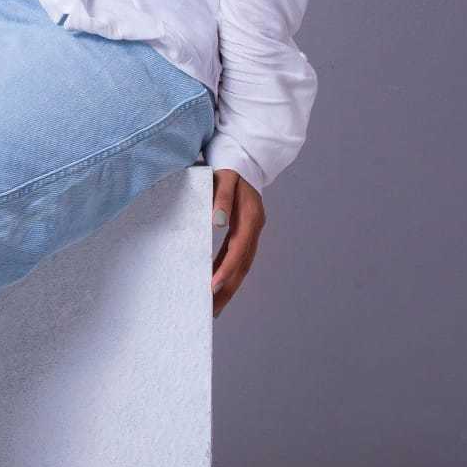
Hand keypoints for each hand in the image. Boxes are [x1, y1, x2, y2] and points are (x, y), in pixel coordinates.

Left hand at [211, 169, 264, 316]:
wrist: (244, 155)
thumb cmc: (229, 165)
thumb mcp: (224, 176)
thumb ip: (222, 198)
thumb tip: (218, 223)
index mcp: (250, 217)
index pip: (238, 251)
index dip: (226, 270)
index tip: (212, 288)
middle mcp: (254, 227)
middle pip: (243, 265)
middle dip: (228, 289)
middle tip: (211, 311)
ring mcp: (252, 230)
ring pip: (242, 265)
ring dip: (229, 286)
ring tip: (213, 306)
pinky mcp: (245, 230)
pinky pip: (237, 257)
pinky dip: (227, 272)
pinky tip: (215, 284)